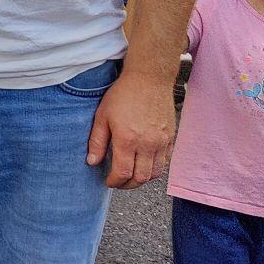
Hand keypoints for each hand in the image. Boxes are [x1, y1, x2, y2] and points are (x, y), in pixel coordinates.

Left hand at [86, 65, 176, 188]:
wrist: (149, 79)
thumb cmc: (123, 95)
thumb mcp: (102, 116)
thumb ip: (97, 142)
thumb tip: (92, 162)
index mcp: (128, 140)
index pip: (123, 173)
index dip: (114, 182)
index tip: (108, 181)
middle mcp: (147, 144)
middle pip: (140, 178)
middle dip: (128, 185)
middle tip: (119, 182)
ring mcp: (161, 142)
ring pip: (155, 174)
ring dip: (142, 179)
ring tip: (131, 175)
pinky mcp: (171, 138)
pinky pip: (165, 161)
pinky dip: (155, 168)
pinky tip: (144, 163)